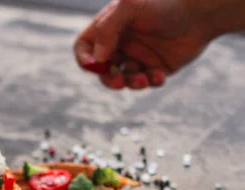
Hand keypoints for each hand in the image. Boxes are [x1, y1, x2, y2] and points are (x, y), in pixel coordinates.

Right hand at [74, 0, 244, 89]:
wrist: (201, 12)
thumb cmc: (164, 4)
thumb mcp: (130, 7)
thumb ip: (108, 30)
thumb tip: (98, 59)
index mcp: (109, 28)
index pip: (84, 47)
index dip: (84, 59)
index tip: (95, 66)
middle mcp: (120, 44)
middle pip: (101, 69)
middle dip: (108, 79)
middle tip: (118, 82)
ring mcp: (137, 57)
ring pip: (122, 79)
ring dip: (130, 84)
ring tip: (143, 80)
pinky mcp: (155, 68)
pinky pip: (145, 82)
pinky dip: (150, 82)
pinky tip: (160, 75)